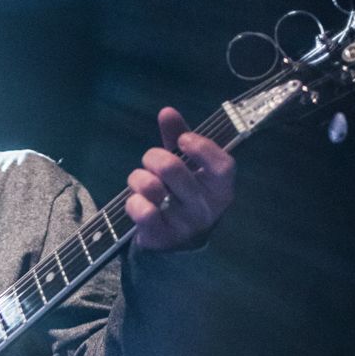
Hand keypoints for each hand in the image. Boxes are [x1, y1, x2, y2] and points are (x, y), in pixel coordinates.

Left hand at [125, 107, 234, 249]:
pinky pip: (142, 211)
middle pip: (173, 169)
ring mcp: (185, 226)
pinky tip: (136, 202)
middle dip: (153, 157)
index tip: (183, 139)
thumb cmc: (183, 195)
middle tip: (150, 160)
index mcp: (221, 189)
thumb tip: (167, 111)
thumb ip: (179, 137)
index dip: (201, 147)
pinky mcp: (163, 238)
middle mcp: (207, 209)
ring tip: (139, 181)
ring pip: (152, 188)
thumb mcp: (187, 166)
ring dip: (138, 178)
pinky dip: (132, 202)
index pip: (222, 166)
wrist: (176, 244)